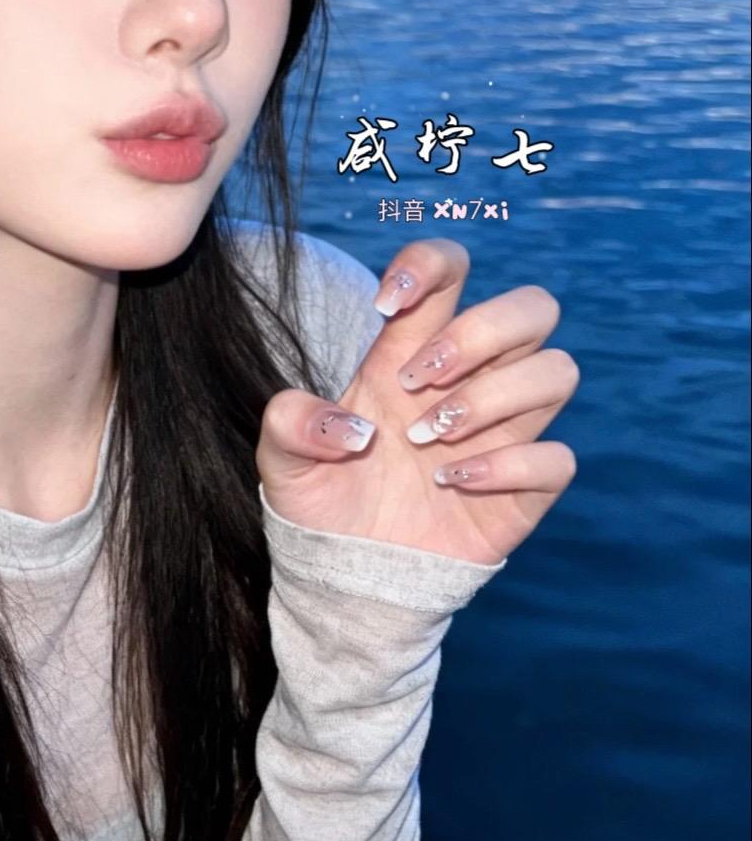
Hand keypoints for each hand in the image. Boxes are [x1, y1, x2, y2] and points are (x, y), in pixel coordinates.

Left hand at [255, 237, 578, 566]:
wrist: (345, 576)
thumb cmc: (322, 505)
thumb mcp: (282, 462)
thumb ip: (290, 424)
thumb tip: (348, 428)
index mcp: (412, 353)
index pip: (452, 269)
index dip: (430, 264)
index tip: (386, 306)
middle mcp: (468, 383)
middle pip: (533, 308)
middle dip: (479, 334)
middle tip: (416, 383)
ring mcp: (503, 434)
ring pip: (557, 372)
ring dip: (490, 400)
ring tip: (427, 440)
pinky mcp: (524, 490)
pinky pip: (557, 458)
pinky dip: (509, 465)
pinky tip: (452, 485)